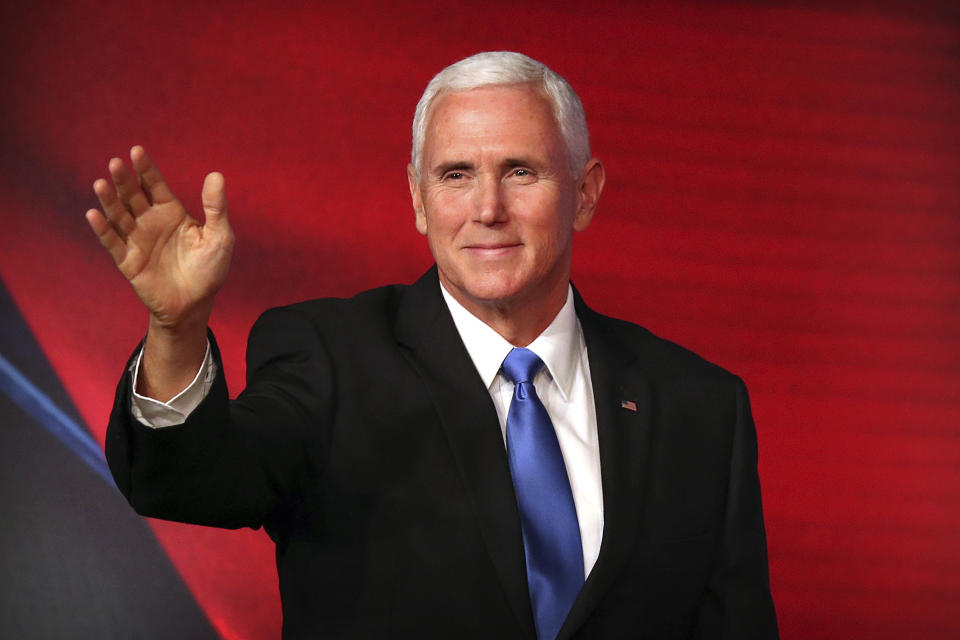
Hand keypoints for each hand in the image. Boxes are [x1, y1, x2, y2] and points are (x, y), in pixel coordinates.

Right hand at [86, 146, 233, 330]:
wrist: (195, 304)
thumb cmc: (209, 269)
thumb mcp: (219, 237)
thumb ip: (215, 208)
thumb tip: (216, 175)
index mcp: (171, 213)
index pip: (155, 186)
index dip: (146, 169)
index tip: (137, 150)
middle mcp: (150, 222)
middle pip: (133, 196)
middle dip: (124, 180)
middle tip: (116, 162)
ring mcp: (137, 240)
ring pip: (119, 215)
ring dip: (109, 200)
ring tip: (101, 183)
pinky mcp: (128, 261)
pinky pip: (112, 243)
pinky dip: (103, 229)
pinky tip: (94, 214)